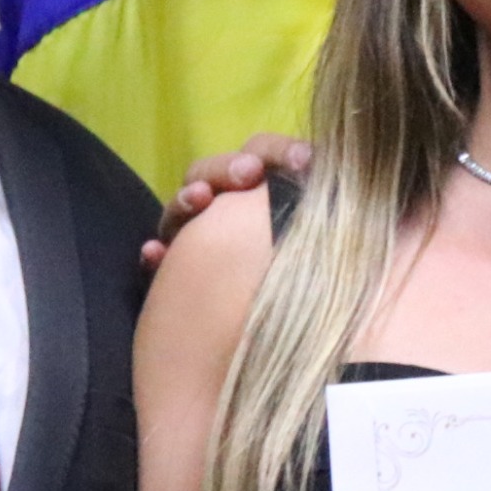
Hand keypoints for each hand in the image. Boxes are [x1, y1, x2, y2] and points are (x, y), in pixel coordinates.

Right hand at [145, 132, 318, 266]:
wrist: (286, 339)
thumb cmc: (317, 273)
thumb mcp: (326, 236)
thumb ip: (325, 204)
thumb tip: (334, 172)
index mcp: (264, 189)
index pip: (263, 154)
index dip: (281, 151)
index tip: (306, 159)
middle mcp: (226, 204)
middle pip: (214, 171)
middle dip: (229, 167)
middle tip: (249, 174)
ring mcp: (198, 234)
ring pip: (185, 206)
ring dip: (188, 198)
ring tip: (200, 199)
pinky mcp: (178, 270)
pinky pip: (161, 259)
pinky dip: (157, 253)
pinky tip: (156, 253)